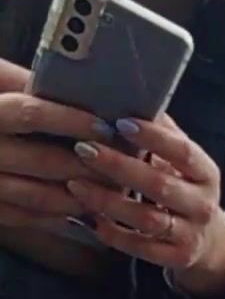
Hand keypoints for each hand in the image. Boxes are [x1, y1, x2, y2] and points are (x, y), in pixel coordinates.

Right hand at [0, 58, 109, 227]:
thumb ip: (26, 83)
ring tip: (113, 190)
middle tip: (125, 166)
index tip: (105, 125)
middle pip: (45, 160)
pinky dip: (61, 213)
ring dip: (83, 196)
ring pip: (41, 194)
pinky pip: (29, 215)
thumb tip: (82, 86)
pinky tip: (85, 208)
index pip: (32, 112)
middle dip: (90, 166)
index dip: (71, 119)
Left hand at [67, 114, 224, 295]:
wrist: (208, 239)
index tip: (120, 122)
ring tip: (76, 184)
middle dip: (119, 167)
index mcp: (206, 173)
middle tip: (83, 149)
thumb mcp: (182, 162)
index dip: (153, 137)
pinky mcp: (177, 258)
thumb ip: (161, 135)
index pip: (183, 151)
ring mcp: (191, 234)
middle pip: (159, 185)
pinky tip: (90, 220)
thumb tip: (128, 93)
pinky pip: (141, 248)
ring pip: (146, 219)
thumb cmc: (183, 187)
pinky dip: (114, 234)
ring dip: (108, 201)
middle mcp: (203, 205)